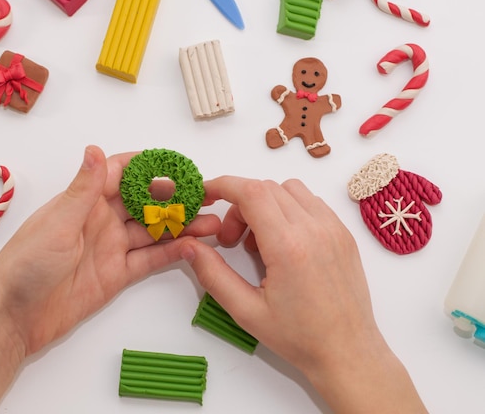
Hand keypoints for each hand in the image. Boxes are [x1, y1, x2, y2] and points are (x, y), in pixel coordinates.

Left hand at [0, 145, 219, 354]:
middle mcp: (101, 220)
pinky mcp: (117, 275)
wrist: (15, 318)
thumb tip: (95, 149)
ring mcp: (111, 247)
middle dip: (174, 197)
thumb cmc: (26, 265)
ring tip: (212, 223)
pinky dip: (172, 253)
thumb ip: (83, 190)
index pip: (121, 174)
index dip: (148, 167)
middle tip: (206, 195)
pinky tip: (194, 246)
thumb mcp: (58, 224)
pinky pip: (149, 259)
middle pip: (145, 202)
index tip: (177, 164)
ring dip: (181, 226)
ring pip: (153, 231)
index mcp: (84, 201)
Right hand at [179, 176, 426, 412]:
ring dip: (265, 204)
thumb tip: (189, 246)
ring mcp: (333, 229)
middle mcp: (314, 230)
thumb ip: (212, 274)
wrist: (348, 352)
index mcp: (288, 247)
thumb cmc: (300, 338)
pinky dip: (288, 210)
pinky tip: (282, 242)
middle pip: (266, 188)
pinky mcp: (344, 234)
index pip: (251, 192)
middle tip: (230, 240)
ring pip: (289, 190)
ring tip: (258, 242)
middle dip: (238, 204)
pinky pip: (311, 203)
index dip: (223, 186)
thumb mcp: (246, 311)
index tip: (206, 194)